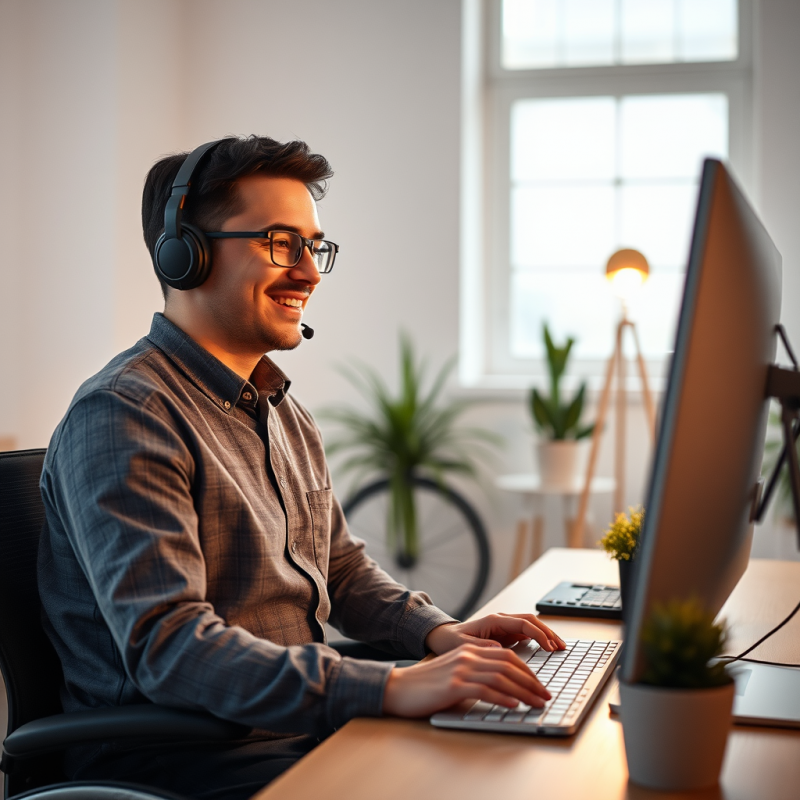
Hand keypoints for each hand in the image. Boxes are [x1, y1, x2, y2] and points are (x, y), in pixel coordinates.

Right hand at [382, 644, 550, 717]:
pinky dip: (502, 698)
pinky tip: (513, 705)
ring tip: (537, 703)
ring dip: (523, 692)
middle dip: (531, 682)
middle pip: (509, 665)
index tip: (540, 685)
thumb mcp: (455, 672)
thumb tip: (503, 683)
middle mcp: (468, 656)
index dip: (527, 671)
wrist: (399, 687)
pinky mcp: (453, 685)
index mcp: (470, 651)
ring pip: (501, 677)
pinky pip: (484, 690)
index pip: (508, 656)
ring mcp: (461, 670)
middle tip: (545, 696)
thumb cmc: (427, 685)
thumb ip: (476, 671)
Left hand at [424, 613, 565, 655]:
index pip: (523, 623)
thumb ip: (481, 645)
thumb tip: (499, 648)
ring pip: (531, 626)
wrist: (443, 637)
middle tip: (560, 648)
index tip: (549, 647)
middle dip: (548, 633)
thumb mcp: (463, 645)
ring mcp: (505, 627)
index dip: (539, 635)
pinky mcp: (505, 634)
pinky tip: (547, 648)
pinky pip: (527, 633)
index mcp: (494, 620)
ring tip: (559, 647)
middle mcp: (501, 620)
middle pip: (532, 621)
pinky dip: (539, 639)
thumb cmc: (451, 641)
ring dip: (546, 634)